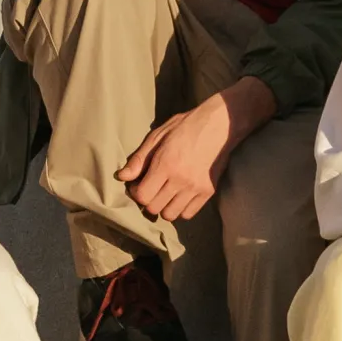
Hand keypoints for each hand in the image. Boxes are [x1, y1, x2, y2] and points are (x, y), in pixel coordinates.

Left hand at [118, 93, 238, 222]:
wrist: (219, 126)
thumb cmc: (185, 127)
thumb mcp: (157, 136)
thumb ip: (139, 159)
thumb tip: (122, 177)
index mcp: (165, 164)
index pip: (143, 196)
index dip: (136, 192)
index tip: (138, 184)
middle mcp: (181, 180)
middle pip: (154, 208)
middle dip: (148, 200)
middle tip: (150, 188)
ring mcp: (196, 188)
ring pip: (171, 215)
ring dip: (164, 207)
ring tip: (164, 194)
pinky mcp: (208, 192)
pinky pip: (188, 214)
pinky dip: (180, 209)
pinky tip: (179, 196)